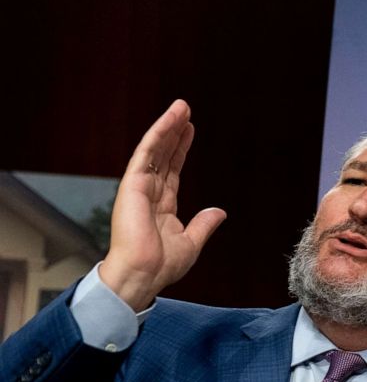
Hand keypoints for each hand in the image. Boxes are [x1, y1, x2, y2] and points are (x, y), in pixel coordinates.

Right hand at [99, 100, 225, 310]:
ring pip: (155, 150)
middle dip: (174, 132)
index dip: (181, 150)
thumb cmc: (161, 265)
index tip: (190, 131)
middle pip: (164, 156)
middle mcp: (150, 193)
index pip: (173, 171)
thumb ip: (204, 225)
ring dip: (167, 127)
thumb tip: (220, 212)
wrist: (143, 274)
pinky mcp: (132, 184)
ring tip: (181, 107)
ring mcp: (139, 187)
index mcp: (162, 206)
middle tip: (185, 110)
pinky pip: (146, 154)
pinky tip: (170, 120)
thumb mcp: (191, 243)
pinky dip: (158, 135)